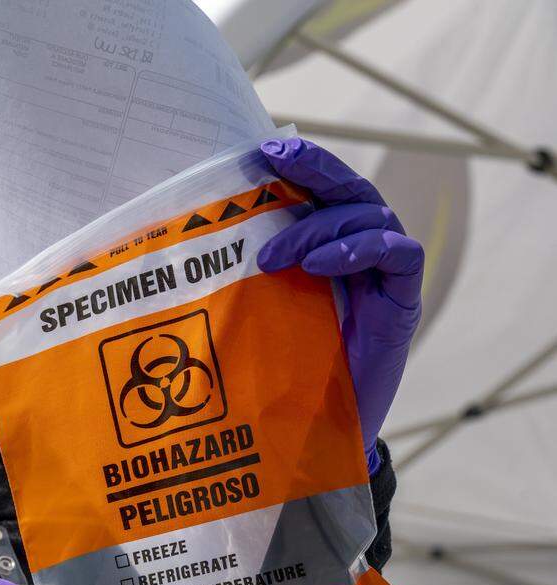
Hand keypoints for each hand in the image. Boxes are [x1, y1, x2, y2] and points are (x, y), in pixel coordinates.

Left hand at [257, 137, 422, 473]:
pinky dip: (359, 249)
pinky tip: (320, 266)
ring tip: (271, 255)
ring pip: (368, 215)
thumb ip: (240, 275)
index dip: (297, 165)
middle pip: (347, 190)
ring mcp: (381, 276)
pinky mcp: (401, 301)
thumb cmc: (277, 372)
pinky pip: (396, 254)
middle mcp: (355, 254)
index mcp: (322, 248)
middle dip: (314, 167)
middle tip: (275, 157)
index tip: (260, 150)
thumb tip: (184, 241)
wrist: (314, 433)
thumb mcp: (250, 313)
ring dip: (318, 226)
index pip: (317, 191)